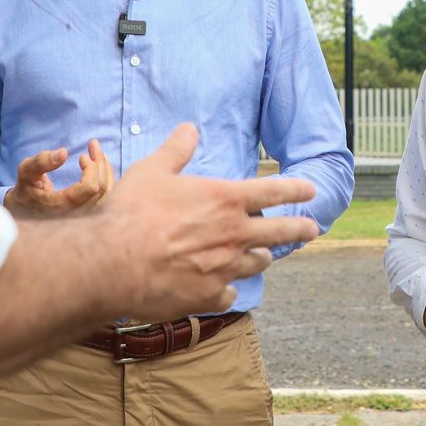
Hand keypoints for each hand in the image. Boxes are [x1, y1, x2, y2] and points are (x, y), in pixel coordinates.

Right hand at [3, 140, 112, 216]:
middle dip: (101, 163)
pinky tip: (101, 164)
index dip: (91, 168)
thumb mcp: (26, 173)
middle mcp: (77, 215)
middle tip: (93, 145)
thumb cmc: (26, 189)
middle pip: (102, 189)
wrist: (24, 211)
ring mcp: (85, 216)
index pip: (90, 187)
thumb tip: (64, 152)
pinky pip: (107, 198)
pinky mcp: (89, 214)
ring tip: (99, 152)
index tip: (82, 156)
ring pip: (109, 194)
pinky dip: (107, 178)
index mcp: (63, 206)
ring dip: (107, 169)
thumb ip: (41, 162)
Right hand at [99, 123, 319, 319]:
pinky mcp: (208, 296)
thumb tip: (190, 128)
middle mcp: (234, 234)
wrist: (113, 263)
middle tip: (312, 228)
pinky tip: (222, 290)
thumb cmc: (131, 212)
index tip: (311, 189)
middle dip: (300, 228)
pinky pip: (227, 294)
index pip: (273, 191)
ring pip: (256, 264)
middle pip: (280, 232)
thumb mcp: (153, 170)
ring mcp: (224, 268)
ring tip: (263, 257)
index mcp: (225, 200)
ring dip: (260, 258)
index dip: (295, 189)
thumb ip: (176, 150)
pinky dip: (226, 290)